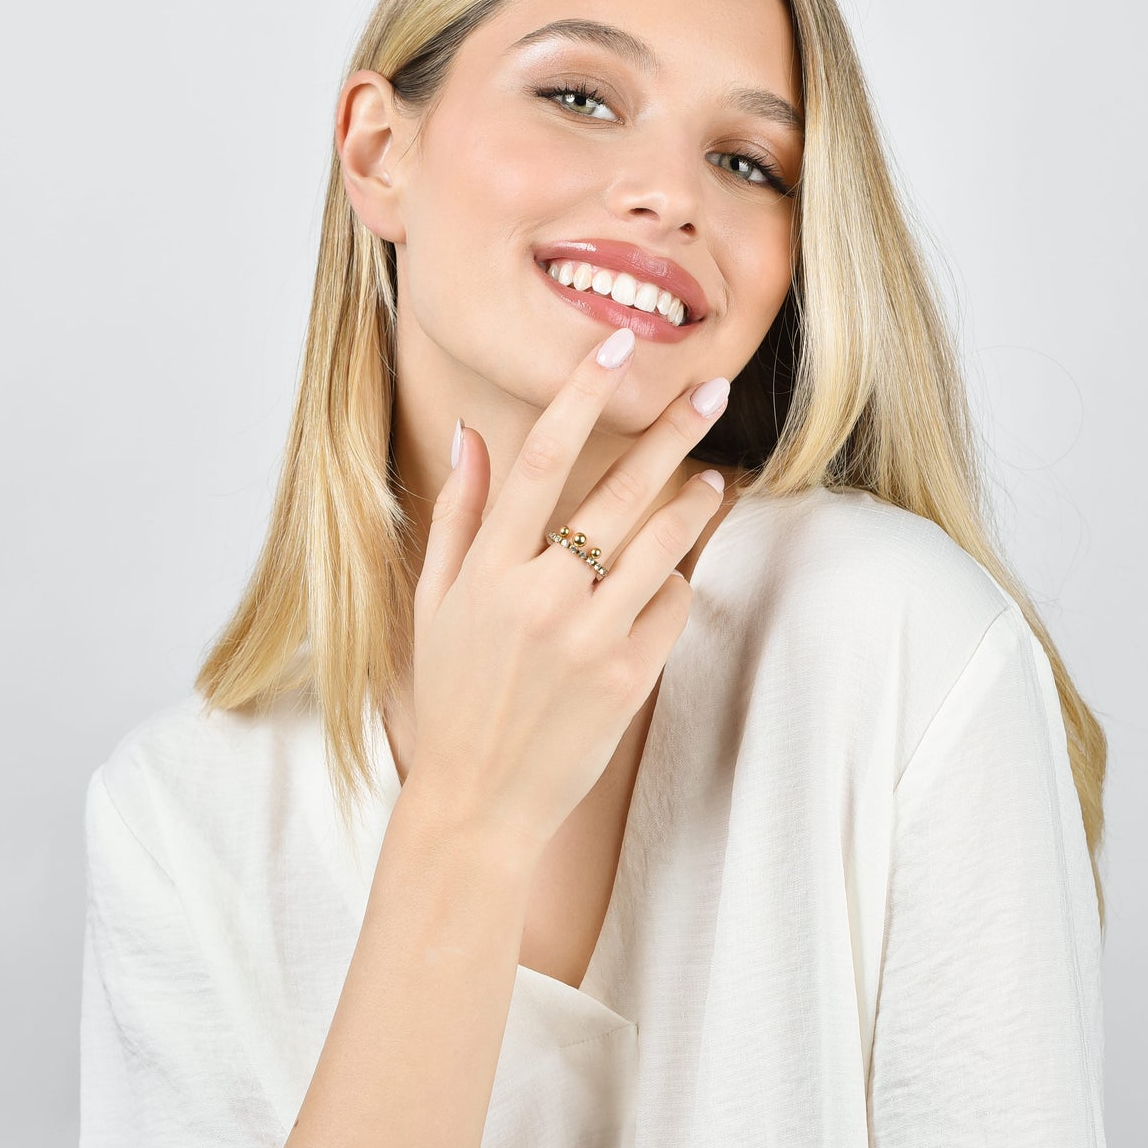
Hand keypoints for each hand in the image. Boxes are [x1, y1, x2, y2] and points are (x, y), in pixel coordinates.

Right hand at [403, 325, 729, 862]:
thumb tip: (476, 434)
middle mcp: (539, 598)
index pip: (542, 459)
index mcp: (487, 571)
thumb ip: (457, 514)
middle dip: (671, 431)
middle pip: (620, 491)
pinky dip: (674, 586)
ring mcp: (588, 641)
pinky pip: (672, 607)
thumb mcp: (435, 603)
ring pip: (663, 545)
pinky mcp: (628, 680)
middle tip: (711, 389)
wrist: (480, 802)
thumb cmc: (454, 694)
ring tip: (712, 480)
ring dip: (694, 504)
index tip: (618, 344)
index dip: (582, 394)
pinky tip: (664, 583)